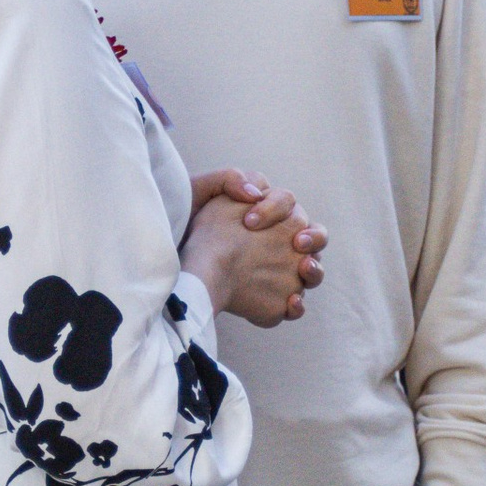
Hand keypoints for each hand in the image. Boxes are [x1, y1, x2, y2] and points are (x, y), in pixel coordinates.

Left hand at [190, 169, 326, 319]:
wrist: (170, 261)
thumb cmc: (185, 223)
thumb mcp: (201, 192)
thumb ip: (230, 179)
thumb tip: (255, 192)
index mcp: (269, 212)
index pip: (288, 204)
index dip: (276, 210)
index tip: (249, 223)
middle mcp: (281, 242)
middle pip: (314, 237)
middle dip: (314, 238)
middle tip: (298, 243)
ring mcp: (279, 272)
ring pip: (311, 270)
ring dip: (315, 269)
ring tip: (304, 268)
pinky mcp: (270, 301)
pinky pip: (293, 306)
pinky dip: (297, 305)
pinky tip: (290, 301)